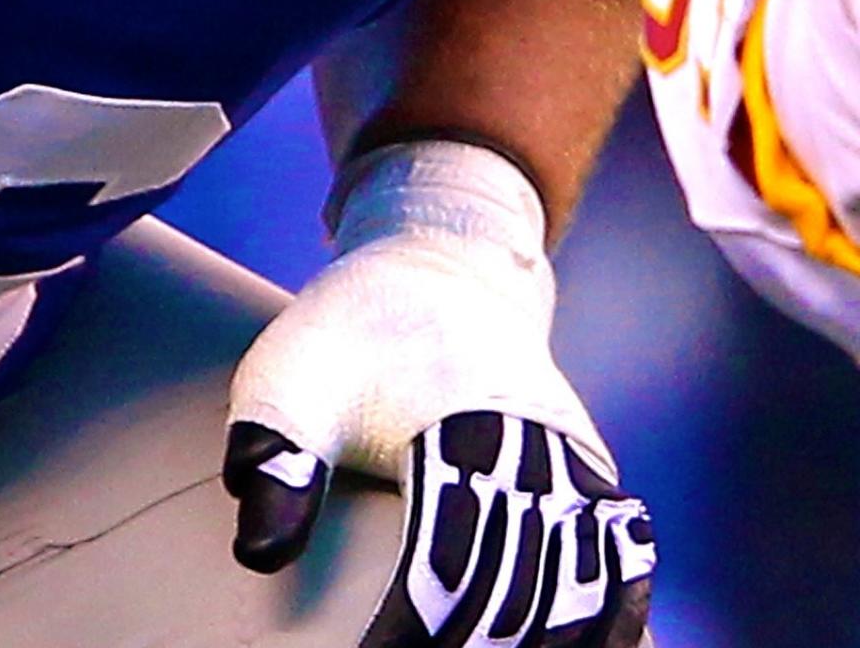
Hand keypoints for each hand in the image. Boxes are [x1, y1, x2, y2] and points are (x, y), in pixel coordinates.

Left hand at [223, 140, 651, 646]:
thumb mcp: (288, 378)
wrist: (441, 270)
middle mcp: (538, 453)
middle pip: (517, 593)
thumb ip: (276, 463)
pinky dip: (613, 618)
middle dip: (473, 644)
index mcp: (459, 430)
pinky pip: (624, 563)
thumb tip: (258, 553)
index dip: (412, 628)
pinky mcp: (596, 478)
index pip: (443, 566)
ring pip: (582, 589)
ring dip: (544, 638)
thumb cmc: (351, 331)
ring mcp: (578, 467)